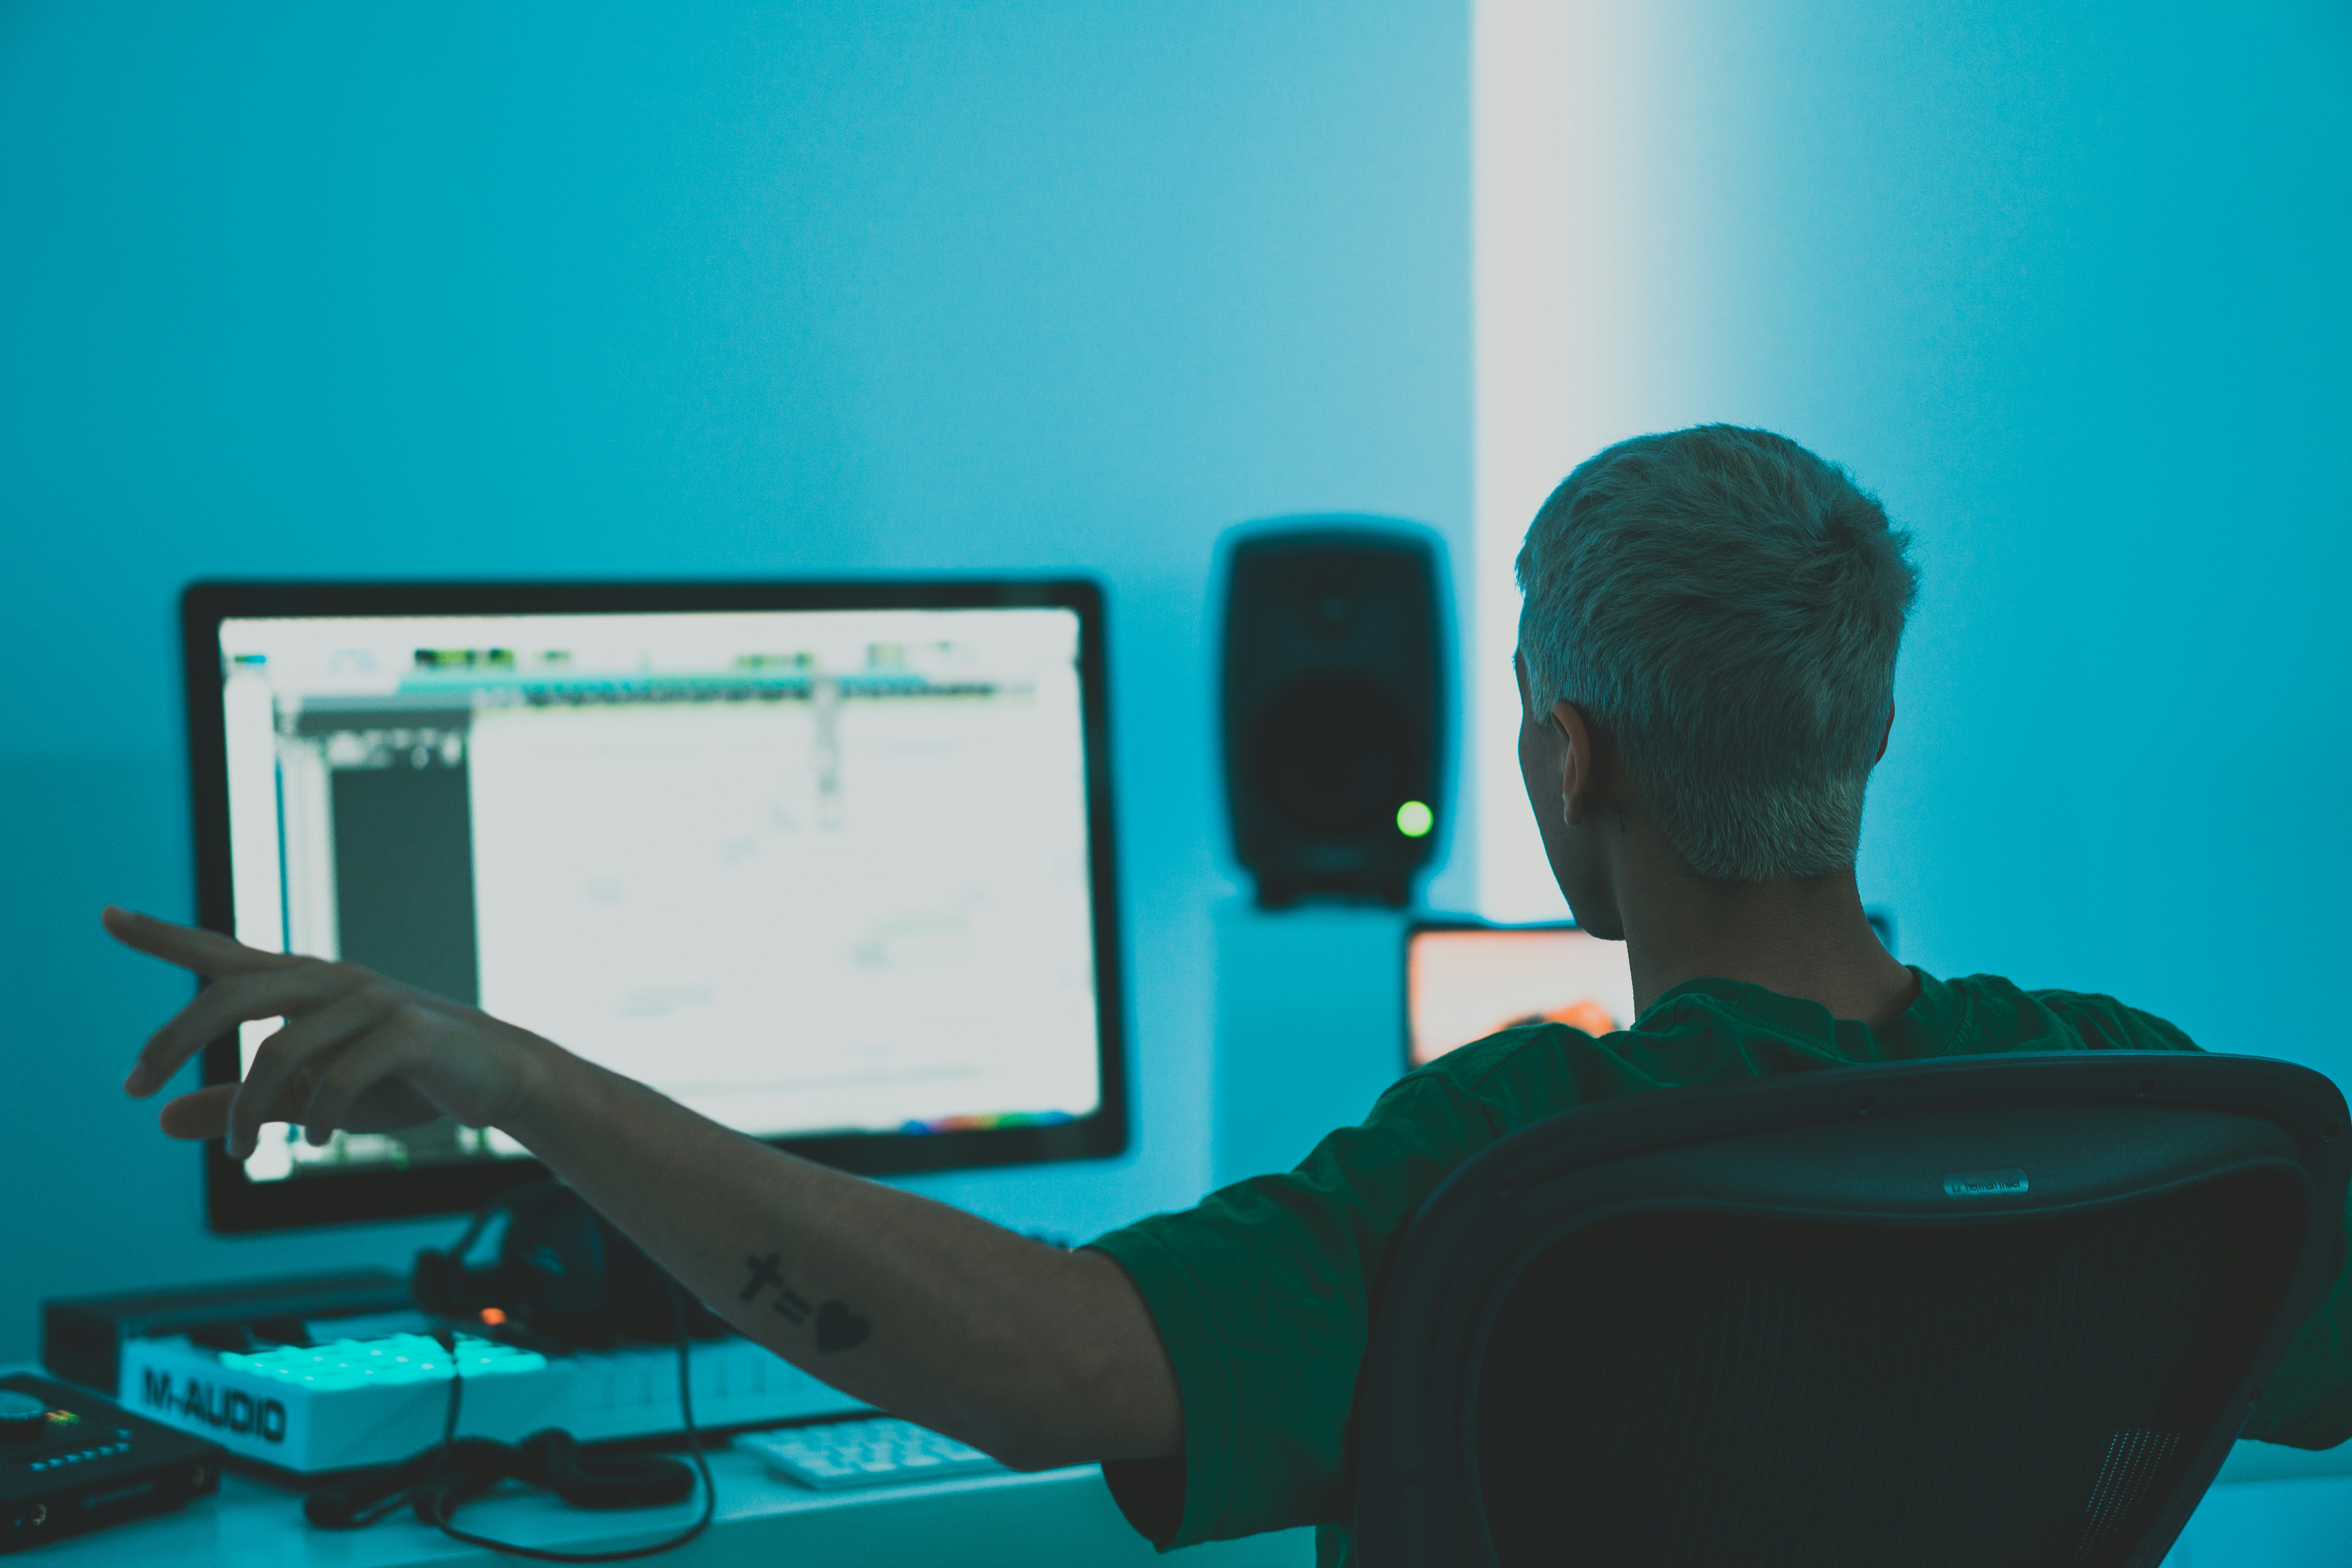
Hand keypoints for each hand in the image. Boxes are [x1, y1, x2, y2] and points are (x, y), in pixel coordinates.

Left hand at [105, 907, 554, 1157]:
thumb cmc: (403, 1082)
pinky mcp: (409, 1030)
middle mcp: (333, 980)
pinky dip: (318, 1116)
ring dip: (248, 1110)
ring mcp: (373, 1000)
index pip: (223, 953)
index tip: (106, 915)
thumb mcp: (308, 1097)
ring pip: (279, 1049)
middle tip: (134, 1088)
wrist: (498, 1078)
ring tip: (244, 1153)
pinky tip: (317, 1141)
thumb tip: (161, 1122)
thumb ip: (240, 1105)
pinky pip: (340, 1075)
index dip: (163, 936)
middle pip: (230, 994)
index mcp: (307, 985)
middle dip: (174, 1039)